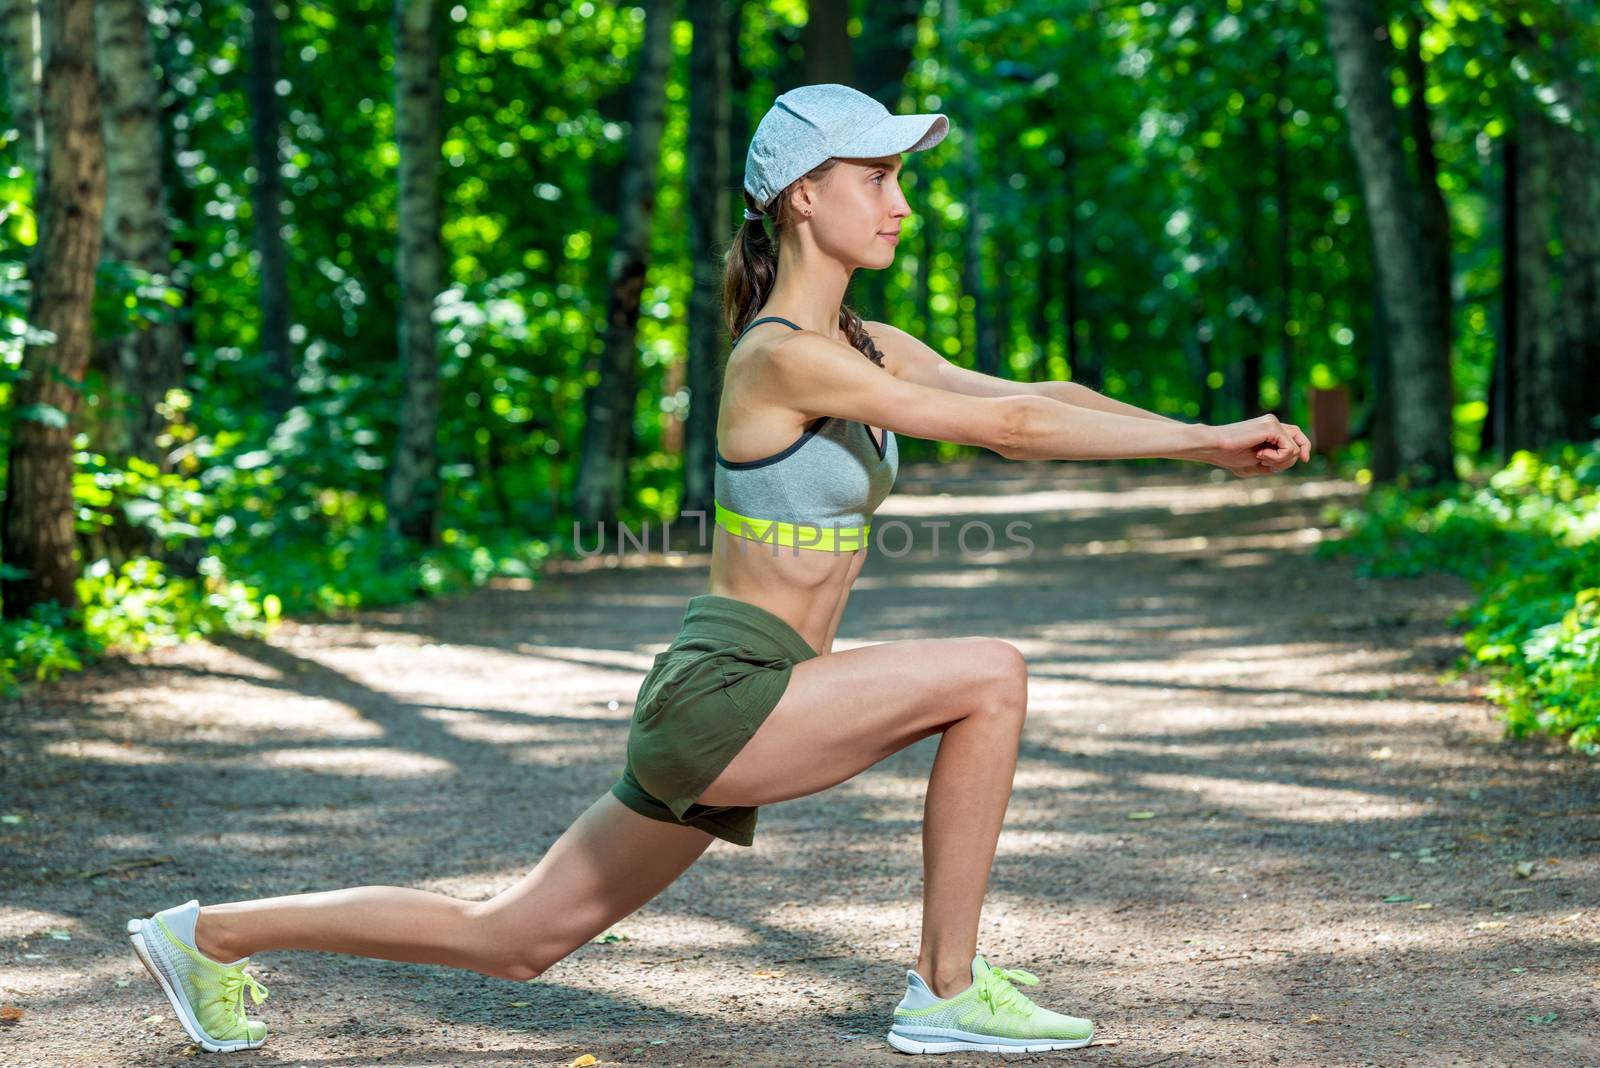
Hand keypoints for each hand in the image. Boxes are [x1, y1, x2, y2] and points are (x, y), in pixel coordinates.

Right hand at [1195, 415, 1309, 477]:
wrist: (1214, 447)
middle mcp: (1273, 423)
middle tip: (1268, 465)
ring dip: (1281, 461)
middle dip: (1289, 460)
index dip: (1304, 448)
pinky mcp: (1272, 427)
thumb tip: (1297, 458)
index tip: (1305, 460)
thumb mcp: (1257, 464)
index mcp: (1269, 429)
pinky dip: (1278, 458)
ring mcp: (1273, 423)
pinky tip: (1260, 456)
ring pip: (1295, 448)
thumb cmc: (1229, 456)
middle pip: (1300, 441)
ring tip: (1260, 459)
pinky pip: (1289, 448)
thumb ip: (1275, 462)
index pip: (1296, 436)